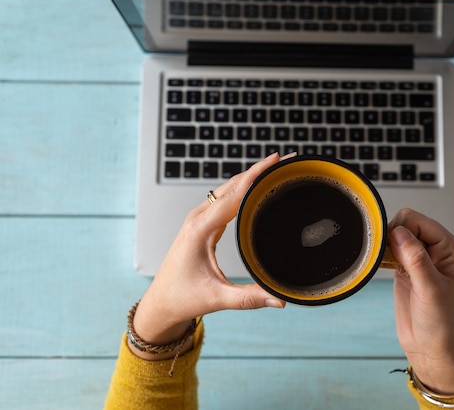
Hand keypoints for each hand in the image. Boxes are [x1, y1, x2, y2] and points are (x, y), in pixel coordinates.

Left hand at [130, 153, 288, 359]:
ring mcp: (200, 219)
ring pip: (228, 188)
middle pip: (231, 184)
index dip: (255, 175)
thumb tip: (279, 299)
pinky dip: (243, 189)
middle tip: (283, 160)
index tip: (275, 161)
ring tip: (275, 168)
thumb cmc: (182, 297)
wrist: (161, 302)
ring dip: (250, 176)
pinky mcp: (203, 224)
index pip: (232, 194)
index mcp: (199, 229)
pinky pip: (225, 198)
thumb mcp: (217, 298)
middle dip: (258, 169)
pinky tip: (257, 188)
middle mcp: (198, 218)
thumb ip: (249, 298)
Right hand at [388, 209, 453, 394]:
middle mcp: (435, 251)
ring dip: (384, 244)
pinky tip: (378, 264)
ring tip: (381, 260)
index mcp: (449, 249)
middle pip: (406, 224)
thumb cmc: (442, 324)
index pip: (420, 222)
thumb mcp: (431, 290)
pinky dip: (381, 254)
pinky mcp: (404, 270)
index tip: (390, 245)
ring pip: (396, 235)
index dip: (402, 228)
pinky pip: (389, 251)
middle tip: (385, 255)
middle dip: (392, 234)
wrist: (433, 350)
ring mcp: (419, 260)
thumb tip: (398, 232)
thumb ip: (416, 259)